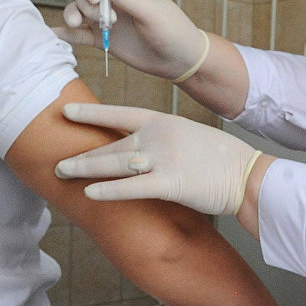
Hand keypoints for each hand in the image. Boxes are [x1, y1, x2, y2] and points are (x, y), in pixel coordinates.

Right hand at [53, 0, 207, 80]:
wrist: (180, 60)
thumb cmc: (174, 32)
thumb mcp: (154, 13)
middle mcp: (113, 3)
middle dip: (87, 5)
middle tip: (107, 21)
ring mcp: (107, 22)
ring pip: (78, 12)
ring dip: (72, 15)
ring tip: (79, 25)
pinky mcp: (104, 41)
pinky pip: (80, 35)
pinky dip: (67, 34)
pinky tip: (55, 34)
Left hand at [54, 104, 259, 214]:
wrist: (247, 174)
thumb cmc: (221, 159)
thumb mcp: (188, 136)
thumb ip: (162, 139)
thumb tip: (138, 149)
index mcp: (164, 121)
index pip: (120, 113)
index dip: (91, 113)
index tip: (66, 111)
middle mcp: (159, 136)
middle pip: (112, 144)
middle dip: (83, 155)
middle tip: (59, 162)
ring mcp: (164, 158)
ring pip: (115, 163)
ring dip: (86, 169)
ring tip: (63, 173)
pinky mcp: (170, 183)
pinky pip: (132, 188)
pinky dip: (109, 191)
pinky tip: (90, 193)